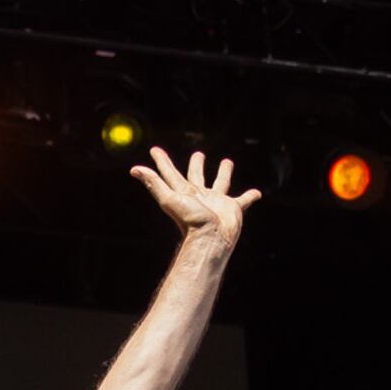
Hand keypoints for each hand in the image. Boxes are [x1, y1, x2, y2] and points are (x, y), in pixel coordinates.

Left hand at [129, 145, 259, 250]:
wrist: (211, 239)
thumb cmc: (190, 220)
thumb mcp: (169, 199)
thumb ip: (154, 183)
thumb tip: (134, 169)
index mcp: (184, 192)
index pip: (170, 173)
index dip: (161, 161)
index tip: (154, 150)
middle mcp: (200, 195)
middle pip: (197, 176)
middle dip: (197, 165)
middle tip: (199, 154)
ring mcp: (217, 202)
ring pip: (221, 183)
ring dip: (224, 173)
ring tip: (227, 162)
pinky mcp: (233, 208)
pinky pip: (243, 200)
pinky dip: (250, 196)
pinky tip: (256, 193)